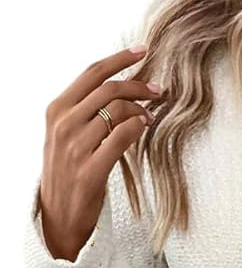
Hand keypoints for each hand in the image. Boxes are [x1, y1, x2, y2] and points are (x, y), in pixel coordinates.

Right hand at [38, 44, 160, 260]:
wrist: (59, 216)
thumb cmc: (67, 173)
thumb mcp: (66, 136)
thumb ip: (84, 112)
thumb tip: (118, 89)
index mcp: (56, 111)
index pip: (91, 73)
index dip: (119, 58)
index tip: (142, 50)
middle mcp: (63, 124)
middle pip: (109, 89)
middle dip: (140, 85)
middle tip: (159, 91)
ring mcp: (75, 147)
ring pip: (117, 110)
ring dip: (141, 110)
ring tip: (150, 118)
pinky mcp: (90, 170)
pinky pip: (122, 137)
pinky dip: (137, 128)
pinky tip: (144, 129)